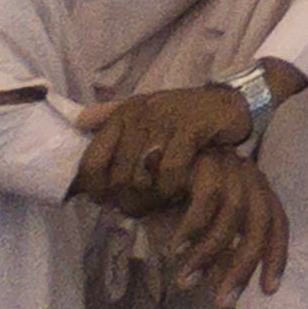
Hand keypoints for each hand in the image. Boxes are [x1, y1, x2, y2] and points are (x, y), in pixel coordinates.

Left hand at [72, 83, 259, 211]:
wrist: (230, 100)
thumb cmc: (183, 114)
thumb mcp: (145, 112)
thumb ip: (111, 117)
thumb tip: (77, 121)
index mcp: (122, 115)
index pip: (90, 164)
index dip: (96, 191)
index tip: (110, 202)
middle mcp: (138, 116)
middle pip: (118, 179)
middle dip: (130, 201)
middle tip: (144, 208)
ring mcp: (164, 121)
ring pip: (142, 179)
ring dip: (152, 199)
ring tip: (161, 202)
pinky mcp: (190, 128)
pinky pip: (171, 171)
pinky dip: (174, 187)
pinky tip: (182, 189)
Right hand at [160, 147, 290, 305]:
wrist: (138, 165)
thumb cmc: (172, 202)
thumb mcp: (199, 232)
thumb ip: (218, 252)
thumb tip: (228, 284)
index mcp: (255, 189)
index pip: (277, 223)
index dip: (276, 256)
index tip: (268, 291)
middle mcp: (248, 174)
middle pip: (260, 222)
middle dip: (243, 266)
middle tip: (222, 303)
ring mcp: (228, 164)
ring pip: (232, 213)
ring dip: (207, 254)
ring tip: (185, 282)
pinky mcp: (205, 158)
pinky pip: (206, 198)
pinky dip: (191, 229)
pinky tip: (173, 251)